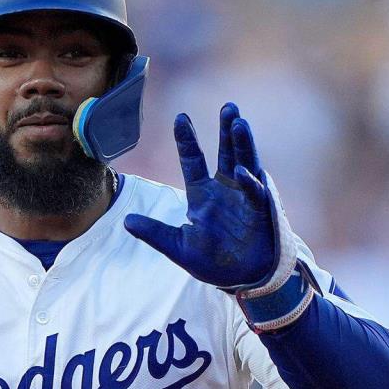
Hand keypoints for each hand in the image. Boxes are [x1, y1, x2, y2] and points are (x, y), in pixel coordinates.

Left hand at [125, 103, 274, 288]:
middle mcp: (224, 188)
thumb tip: (127, 222)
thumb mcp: (178, 248)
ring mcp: (244, 196)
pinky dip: (248, 179)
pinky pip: (254, 190)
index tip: (181, 117)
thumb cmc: (213, 263)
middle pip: (224, 151)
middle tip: (228, 107)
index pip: (193, 159)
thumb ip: (155, 233)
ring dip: (242, 143)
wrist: (243, 281)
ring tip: (239, 122)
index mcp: (202, 193)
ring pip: (244, 161)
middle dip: (226, 130)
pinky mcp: (261, 209)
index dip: (187, 139)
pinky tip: (240, 169)